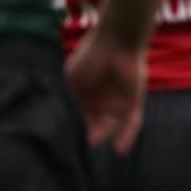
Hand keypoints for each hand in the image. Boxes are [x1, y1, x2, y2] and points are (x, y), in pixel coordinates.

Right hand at [64, 25, 145, 153]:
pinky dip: (127, 137)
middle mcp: (101, 105)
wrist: (116, 41)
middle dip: (86, 135)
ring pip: (110, 127)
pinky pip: (132, 123)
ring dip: (102, 136)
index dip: (71, 129)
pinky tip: (119, 150)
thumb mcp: (70, 80)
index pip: (77, 120)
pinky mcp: (133, 102)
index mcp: (84, 99)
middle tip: (75, 144)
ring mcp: (117, 104)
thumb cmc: (89, 57)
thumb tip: (57, 121)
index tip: (61, 138)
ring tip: (91, 141)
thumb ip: (66, 99)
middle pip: (93, 127)